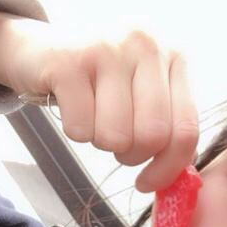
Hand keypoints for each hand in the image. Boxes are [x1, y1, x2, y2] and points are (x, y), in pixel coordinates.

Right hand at [0, 12, 198, 191]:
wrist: (40, 50)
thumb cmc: (100, 83)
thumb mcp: (143, 93)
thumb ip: (169, 126)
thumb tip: (180, 174)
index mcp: (174, 55)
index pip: (186, 129)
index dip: (169, 168)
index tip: (148, 182)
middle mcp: (146, 44)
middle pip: (152, 137)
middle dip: (131, 155)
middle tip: (116, 142)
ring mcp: (107, 48)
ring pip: (116, 137)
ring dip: (101, 142)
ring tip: (94, 118)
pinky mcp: (68, 62)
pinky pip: (81, 130)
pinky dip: (75, 131)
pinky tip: (73, 108)